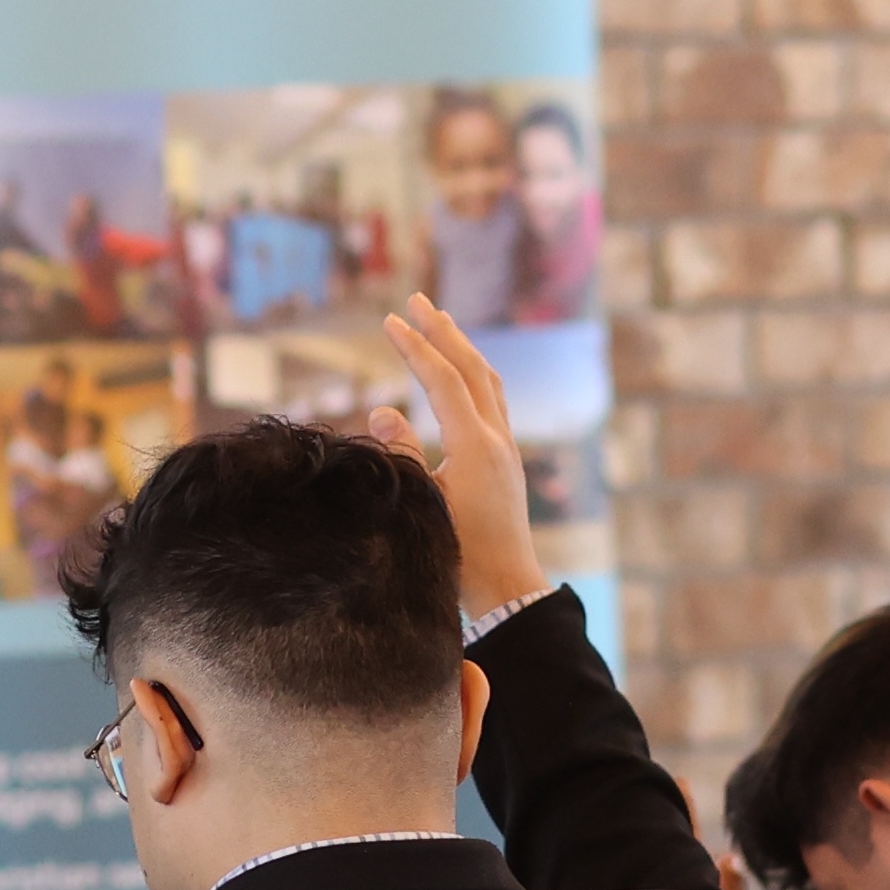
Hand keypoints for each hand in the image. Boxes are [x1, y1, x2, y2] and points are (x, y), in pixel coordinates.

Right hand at [384, 291, 548, 614]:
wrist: (506, 589)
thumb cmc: (461, 555)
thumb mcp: (423, 505)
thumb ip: (403, 456)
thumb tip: (383, 410)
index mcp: (476, 445)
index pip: (442, 380)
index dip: (415, 347)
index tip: (390, 320)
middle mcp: (497, 439)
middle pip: (471, 368)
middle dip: (443, 331)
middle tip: (417, 300)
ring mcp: (506, 449)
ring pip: (487, 382)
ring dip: (462, 349)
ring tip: (440, 324)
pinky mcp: (506, 462)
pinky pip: (492, 402)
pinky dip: (472, 376)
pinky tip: (462, 377)